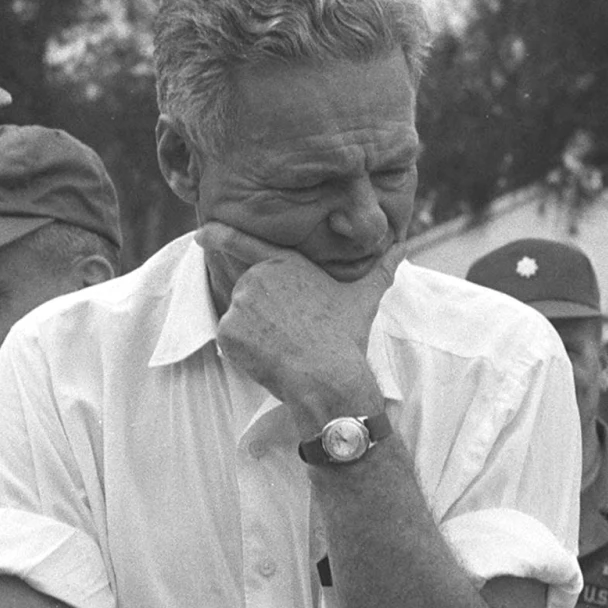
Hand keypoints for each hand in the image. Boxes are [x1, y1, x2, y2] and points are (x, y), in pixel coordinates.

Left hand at [195, 223, 394, 425]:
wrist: (328, 376)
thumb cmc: (346, 336)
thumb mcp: (364, 297)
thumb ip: (381, 269)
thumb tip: (405, 248)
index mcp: (283, 262)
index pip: (240, 241)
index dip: (217, 235)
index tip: (201, 232)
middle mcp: (256, 277)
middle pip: (245, 293)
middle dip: (259, 313)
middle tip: (283, 332)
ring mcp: (240, 303)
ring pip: (239, 319)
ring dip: (254, 334)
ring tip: (283, 347)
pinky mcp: (229, 331)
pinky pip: (230, 342)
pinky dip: (244, 353)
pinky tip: (269, 358)